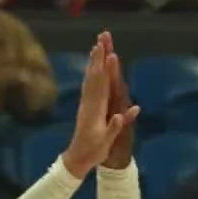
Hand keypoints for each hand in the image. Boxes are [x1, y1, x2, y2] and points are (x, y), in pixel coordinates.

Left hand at [60, 32, 137, 177]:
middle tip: (102, 39)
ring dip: (93, 62)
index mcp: (96, 110)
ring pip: (90, 79)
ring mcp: (86, 104)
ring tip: (96, 46)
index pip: (102, 85)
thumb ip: (113, 127)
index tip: (110, 54)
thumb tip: (121, 115)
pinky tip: (91, 67)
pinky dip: (90, 74)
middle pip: (95, 76)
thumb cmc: (93, 152)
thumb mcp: (105, 142)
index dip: (107, 69)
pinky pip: (88, 87)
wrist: (76, 159)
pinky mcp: (85, 107)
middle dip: (99, 57)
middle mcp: (89, 104)